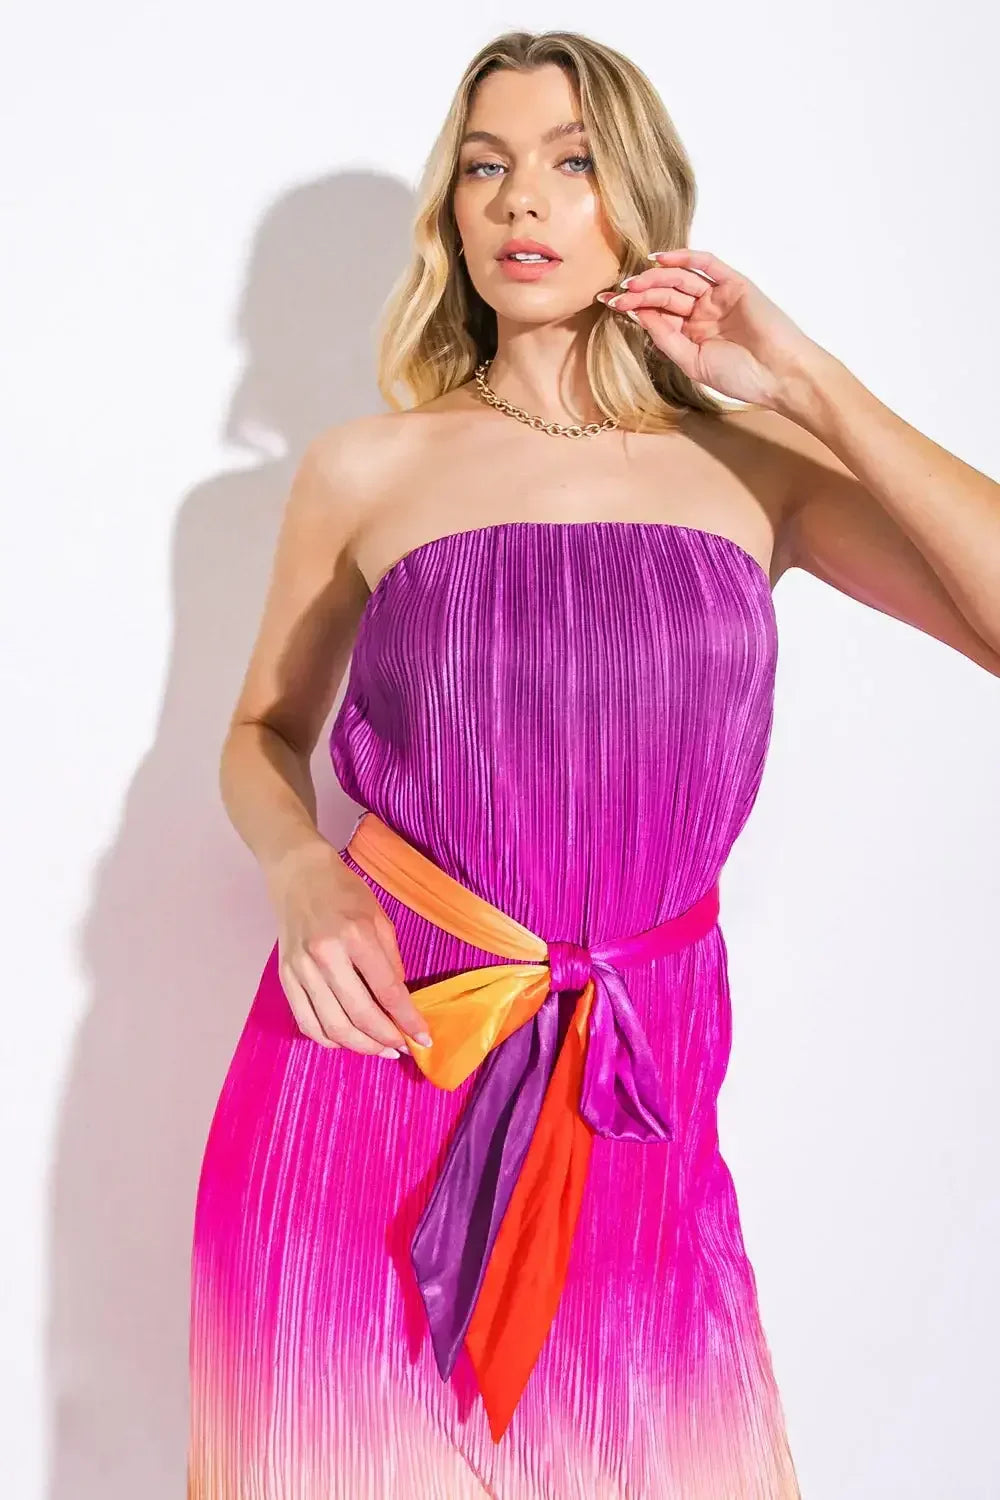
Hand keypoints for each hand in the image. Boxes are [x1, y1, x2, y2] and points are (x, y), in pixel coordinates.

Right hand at [264, 837, 432, 1056]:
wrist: (299, 874)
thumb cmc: (344, 892)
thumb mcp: (380, 919)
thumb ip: (391, 962)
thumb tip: (400, 1003)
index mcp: (356, 935)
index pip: (388, 991)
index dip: (408, 1020)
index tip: (423, 1038)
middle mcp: (326, 955)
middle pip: (360, 1015)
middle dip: (385, 1039)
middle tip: (400, 1047)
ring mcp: (301, 969)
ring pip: (332, 1027)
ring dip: (360, 1046)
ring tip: (378, 1049)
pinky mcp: (285, 977)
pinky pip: (306, 1022)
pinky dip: (328, 1040)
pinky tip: (346, 1041)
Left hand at [595, 248, 823, 408]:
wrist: (779, 374)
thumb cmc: (741, 376)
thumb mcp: (692, 362)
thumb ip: (667, 339)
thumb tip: (641, 316)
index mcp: (692, 335)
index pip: (658, 315)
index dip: (634, 309)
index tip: (610, 304)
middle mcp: (703, 314)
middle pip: (665, 295)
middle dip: (639, 294)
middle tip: (617, 295)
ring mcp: (718, 297)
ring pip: (680, 280)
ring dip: (655, 278)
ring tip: (633, 283)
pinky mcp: (734, 284)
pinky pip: (706, 264)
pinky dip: (683, 257)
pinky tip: (659, 259)